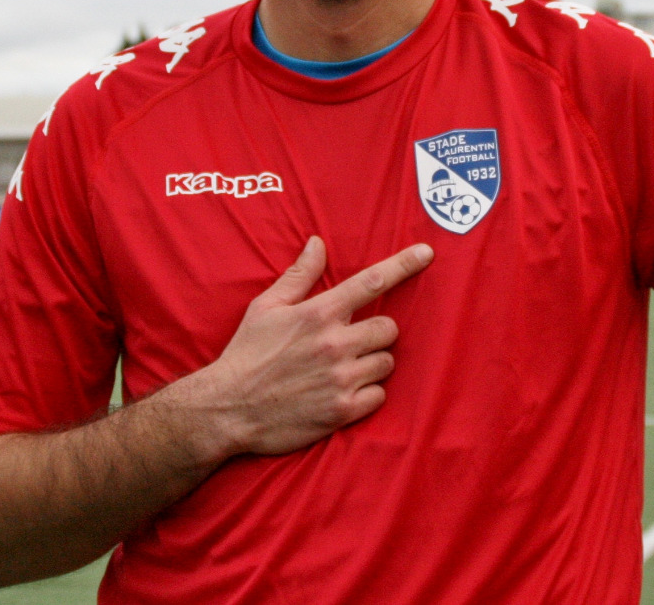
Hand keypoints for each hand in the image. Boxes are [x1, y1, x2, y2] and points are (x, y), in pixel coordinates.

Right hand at [197, 236, 433, 456]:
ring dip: (372, 364)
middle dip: (376, 332)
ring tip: (343, 369)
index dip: (404, 264)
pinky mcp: (342, 411)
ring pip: (386, 363)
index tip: (427, 253)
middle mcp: (334, 343)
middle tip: (352, 341)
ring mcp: (341, 378)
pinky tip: (344, 393)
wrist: (227, 409)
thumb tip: (318, 243)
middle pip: (389, 327)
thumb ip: (299, 275)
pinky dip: (367, 395)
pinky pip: (379, 396)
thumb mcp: (265, 307)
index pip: (371, 281)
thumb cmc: (246, 354)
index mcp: (318, 313)